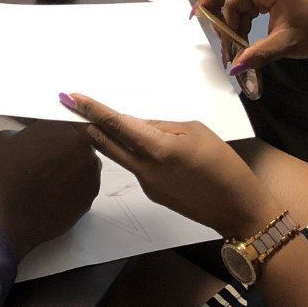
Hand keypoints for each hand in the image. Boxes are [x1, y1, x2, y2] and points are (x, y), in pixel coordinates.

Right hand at [0, 123, 99, 257]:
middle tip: (47, 158)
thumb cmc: (6, 178)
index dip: (57, 129)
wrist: (11, 220)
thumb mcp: (5, 139)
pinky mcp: (91, 196)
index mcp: (65, 130)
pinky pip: (85, 184)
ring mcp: (91, 174)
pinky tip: (55, 191)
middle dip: (64, 147)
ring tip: (49, 178)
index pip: (66, 121)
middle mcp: (84, 149)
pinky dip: (74, 185)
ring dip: (71, 166)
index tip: (49, 136)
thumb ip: (27, 130)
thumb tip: (34, 133)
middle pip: (78, 141)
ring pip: (83, 163)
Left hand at [68, 94, 276, 238]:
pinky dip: (130, 152)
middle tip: (70, 107)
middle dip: (87, 124)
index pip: (115, 125)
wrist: (236, 208)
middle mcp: (144, 169)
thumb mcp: (194, 131)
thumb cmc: (223, 164)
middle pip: (105, 143)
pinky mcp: (152, 193)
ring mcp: (146, 184)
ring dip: (105, 138)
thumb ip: (161, 126)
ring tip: (97, 120)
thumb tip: (137, 124)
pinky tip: (139, 144)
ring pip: (118, 155)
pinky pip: (135, 166)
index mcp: (157, 149)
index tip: (71, 98)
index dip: (91, 110)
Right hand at [197, 0, 307, 74]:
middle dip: (219, 10)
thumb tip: (233, 68)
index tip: (200, 17)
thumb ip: (257, 54)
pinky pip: (246, 4)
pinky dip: (241, 21)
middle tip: (219, 35)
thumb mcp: (286, 45)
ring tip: (235, 48)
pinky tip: (244, 40)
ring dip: (231, 22)